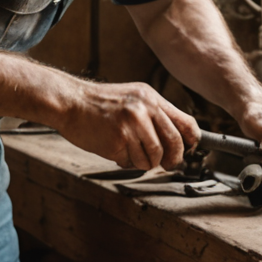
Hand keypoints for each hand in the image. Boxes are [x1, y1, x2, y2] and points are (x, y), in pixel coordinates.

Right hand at [58, 80, 198, 171]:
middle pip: (174, 143)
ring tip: (131, 153)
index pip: (185, 122)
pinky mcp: (118, 140)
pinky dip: (126, 162)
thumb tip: (177, 139)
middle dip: (172, 159)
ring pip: (153, 158)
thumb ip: (154, 114)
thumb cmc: (99, 103)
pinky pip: (132, 162)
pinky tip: (116, 150)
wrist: (69, 102)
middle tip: (166, 164)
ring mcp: (131, 125)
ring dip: (145, 163)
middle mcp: (144, 109)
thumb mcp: (132, 98)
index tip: (189, 149)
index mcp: (151, 97)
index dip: (191, 141)